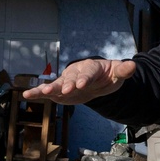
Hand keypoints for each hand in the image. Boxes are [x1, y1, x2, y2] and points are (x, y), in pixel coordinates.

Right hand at [22, 59, 136, 104]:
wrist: (97, 80)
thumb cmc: (108, 76)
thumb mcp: (117, 73)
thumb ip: (123, 70)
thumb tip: (133, 66)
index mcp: (90, 68)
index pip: (88, 73)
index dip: (84, 78)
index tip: (81, 85)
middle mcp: (76, 73)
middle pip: (71, 78)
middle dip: (68, 84)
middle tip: (65, 90)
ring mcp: (66, 81)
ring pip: (57, 84)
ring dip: (50, 88)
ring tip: (41, 91)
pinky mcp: (59, 91)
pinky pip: (47, 92)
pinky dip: (38, 92)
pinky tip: (27, 95)